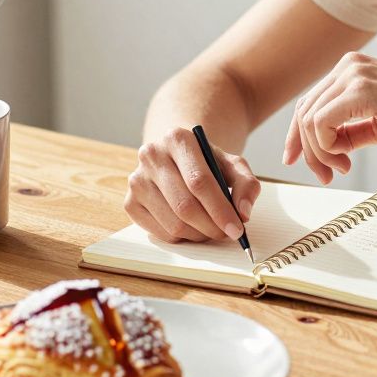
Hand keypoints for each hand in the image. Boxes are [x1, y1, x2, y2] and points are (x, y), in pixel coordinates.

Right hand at [124, 128, 260, 242]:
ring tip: (212, 229)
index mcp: (177, 138)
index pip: (199, 181)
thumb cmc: (206, 162)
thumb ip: (246, 184)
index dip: (220, 209)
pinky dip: (182, 237)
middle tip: (228, 234)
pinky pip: (159, 232)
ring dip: (199, 235)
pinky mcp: (130, 202)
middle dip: (211, 226)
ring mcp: (136, 180)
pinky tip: (192, 227)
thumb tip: (244, 212)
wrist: (176, 156)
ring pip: (173, 223)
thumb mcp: (232, 164)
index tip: (237, 229)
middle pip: (184, 205)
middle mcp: (152, 155)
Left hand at [283, 52, 376, 183]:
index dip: (298, 135)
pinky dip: (325, 148)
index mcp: (352, 68)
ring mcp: (353, 75)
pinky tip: (345, 160)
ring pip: (309, 120)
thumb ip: (349, 131)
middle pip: (304, 111)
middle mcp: (348, 65)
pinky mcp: (360, 92)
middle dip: (307, 150)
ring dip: (319, 153)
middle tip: (324, 176)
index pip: (310, 102)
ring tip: (340, 169)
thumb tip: (326, 148)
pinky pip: (321, 124)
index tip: (297, 160)